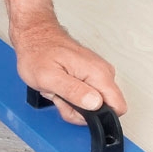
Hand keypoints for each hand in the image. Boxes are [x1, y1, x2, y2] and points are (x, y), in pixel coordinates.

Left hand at [11, 20, 126, 124]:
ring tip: (58, 89)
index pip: (117, 107)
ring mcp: (98, 72)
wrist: (35, 34)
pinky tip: (61, 86)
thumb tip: (94, 104)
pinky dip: (72, 96)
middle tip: (60, 96)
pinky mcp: (91, 74)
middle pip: (103, 109)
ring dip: (72, 103)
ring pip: (94, 105)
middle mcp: (103, 72)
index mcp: (97, 73)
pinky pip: (88, 96)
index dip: (95, 117)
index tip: (75, 107)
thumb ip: (73, 92)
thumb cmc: (37, 52)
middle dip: (78, 110)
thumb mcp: (49, 77)